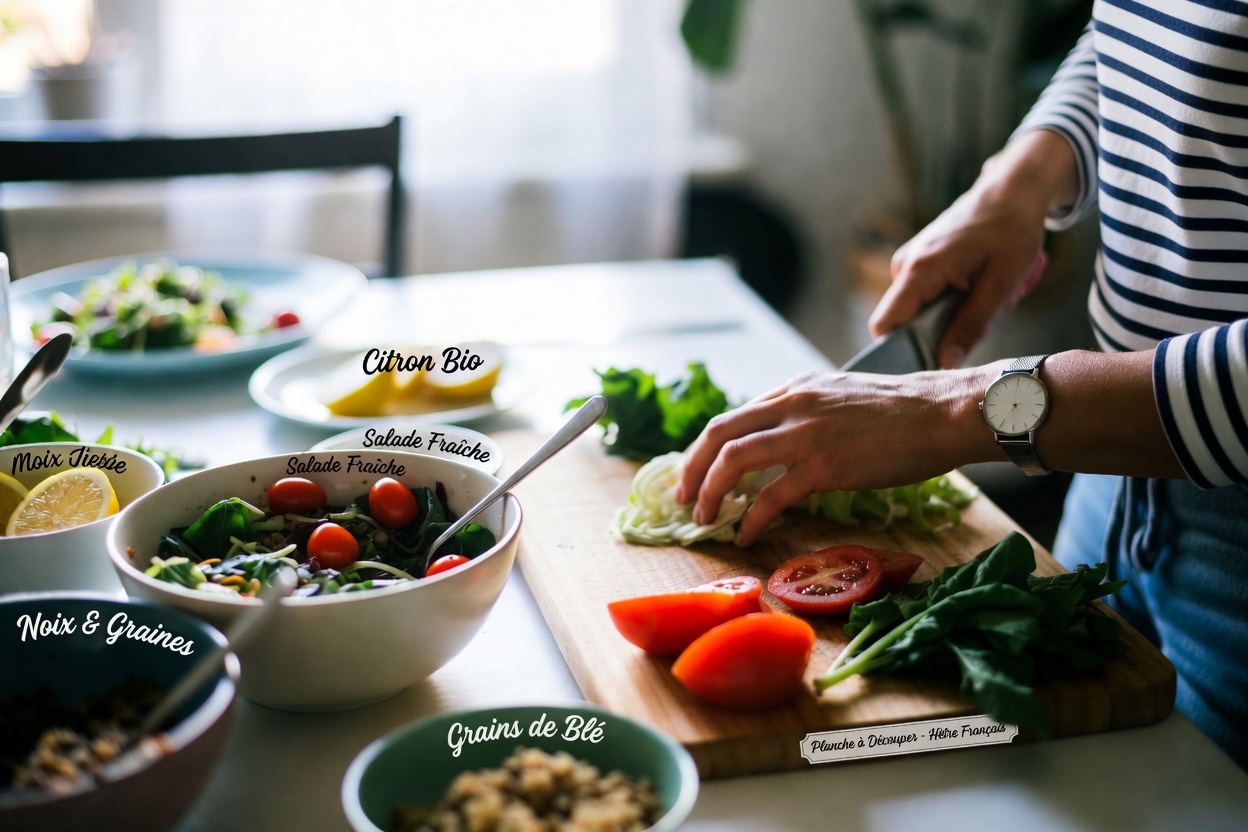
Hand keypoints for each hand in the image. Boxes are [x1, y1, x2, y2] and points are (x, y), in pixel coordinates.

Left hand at [675, 368, 986, 545]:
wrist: (943, 412)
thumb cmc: (904, 411)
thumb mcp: (842, 396)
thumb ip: (809, 412)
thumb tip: (786, 439)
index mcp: (795, 388)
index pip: (735, 416)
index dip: (708, 448)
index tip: (698, 471)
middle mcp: (791, 405)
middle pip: (719, 433)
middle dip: (692, 468)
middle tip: (684, 497)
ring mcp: (804, 435)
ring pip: (733, 461)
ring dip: (710, 493)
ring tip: (705, 518)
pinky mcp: (823, 466)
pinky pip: (770, 497)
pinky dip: (750, 519)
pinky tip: (745, 536)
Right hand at [869, 130, 1075, 367]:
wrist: (1012, 190)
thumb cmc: (1011, 230)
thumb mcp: (1000, 285)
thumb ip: (971, 326)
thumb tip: (945, 362)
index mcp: (920, 270)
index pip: (884, 324)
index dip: (898, 349)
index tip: (927, 360)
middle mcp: (905, 264)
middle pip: (904, 320)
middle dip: (940, 329)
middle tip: (980, 315)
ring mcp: (910, 260)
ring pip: (918, 308)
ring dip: (951, 312)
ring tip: (984, 293)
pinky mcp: (919, 259)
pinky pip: (925, 293)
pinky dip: (951, 297)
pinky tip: (977, 282)